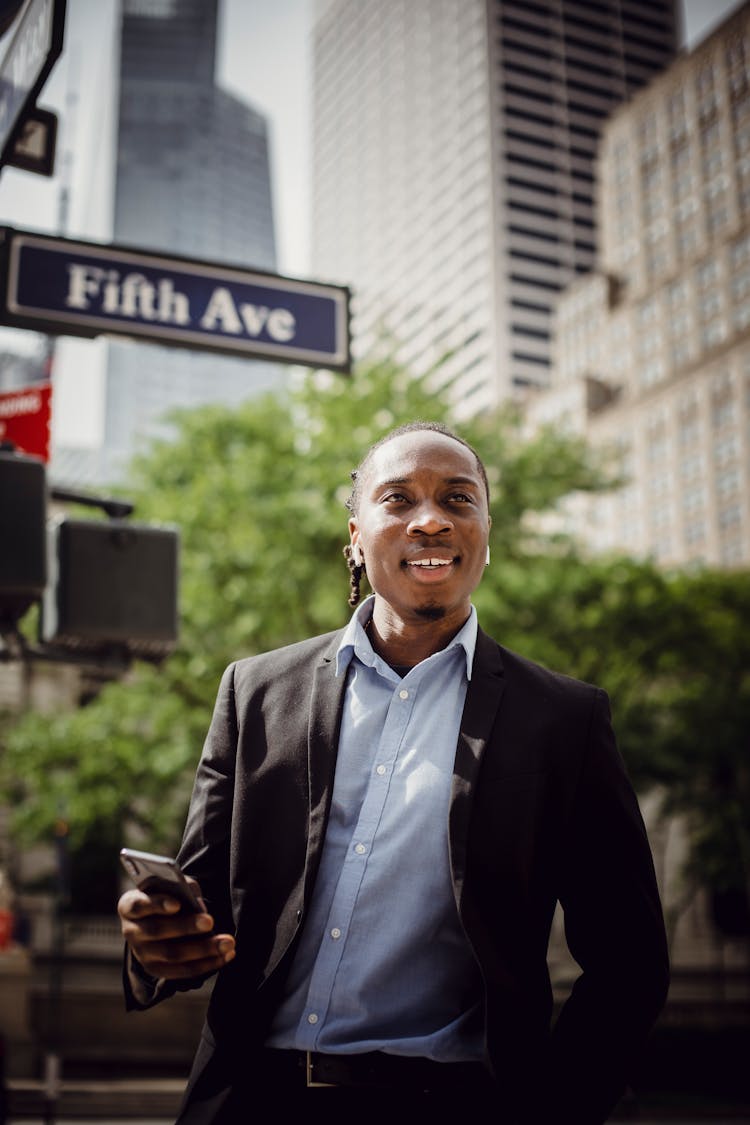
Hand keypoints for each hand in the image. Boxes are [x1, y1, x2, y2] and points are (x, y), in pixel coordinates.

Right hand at [118, 877, 235, 979]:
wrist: (155, 917)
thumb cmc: (167, 894)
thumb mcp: (172, 884)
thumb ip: (184, 889)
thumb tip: (200, 909)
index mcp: (129, 905)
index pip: (139, 905)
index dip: (157, 905)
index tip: (177, 904)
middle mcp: (131, 931)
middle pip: (157, 931)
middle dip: (186, 927)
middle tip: (210, 921)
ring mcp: (142, 954)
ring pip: (172, 955)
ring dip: (202, 950)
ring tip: (227, 943)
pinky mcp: (156, 969)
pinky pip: (181, 971)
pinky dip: (205, 965)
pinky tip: (224, 956)